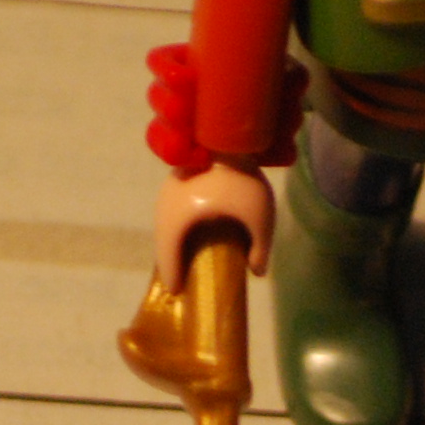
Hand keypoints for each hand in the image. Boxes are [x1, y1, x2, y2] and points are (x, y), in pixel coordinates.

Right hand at [153, 163, 274, 290]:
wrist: (232, 133)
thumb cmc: (244, 179)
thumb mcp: (260, 216)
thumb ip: (260, 248)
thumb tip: (257, 272)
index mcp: (178, 217)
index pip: (168, 254)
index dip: (172, 275)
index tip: (176, 291)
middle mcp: (166, 203)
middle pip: (164, 239)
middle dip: (172, 260)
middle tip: (181, 279)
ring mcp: (169, 188)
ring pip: (167, 223)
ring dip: (175, 241)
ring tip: (186, 257)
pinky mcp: (177, 177)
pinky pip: (174, 209)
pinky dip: (180, 225)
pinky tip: (193, 231)